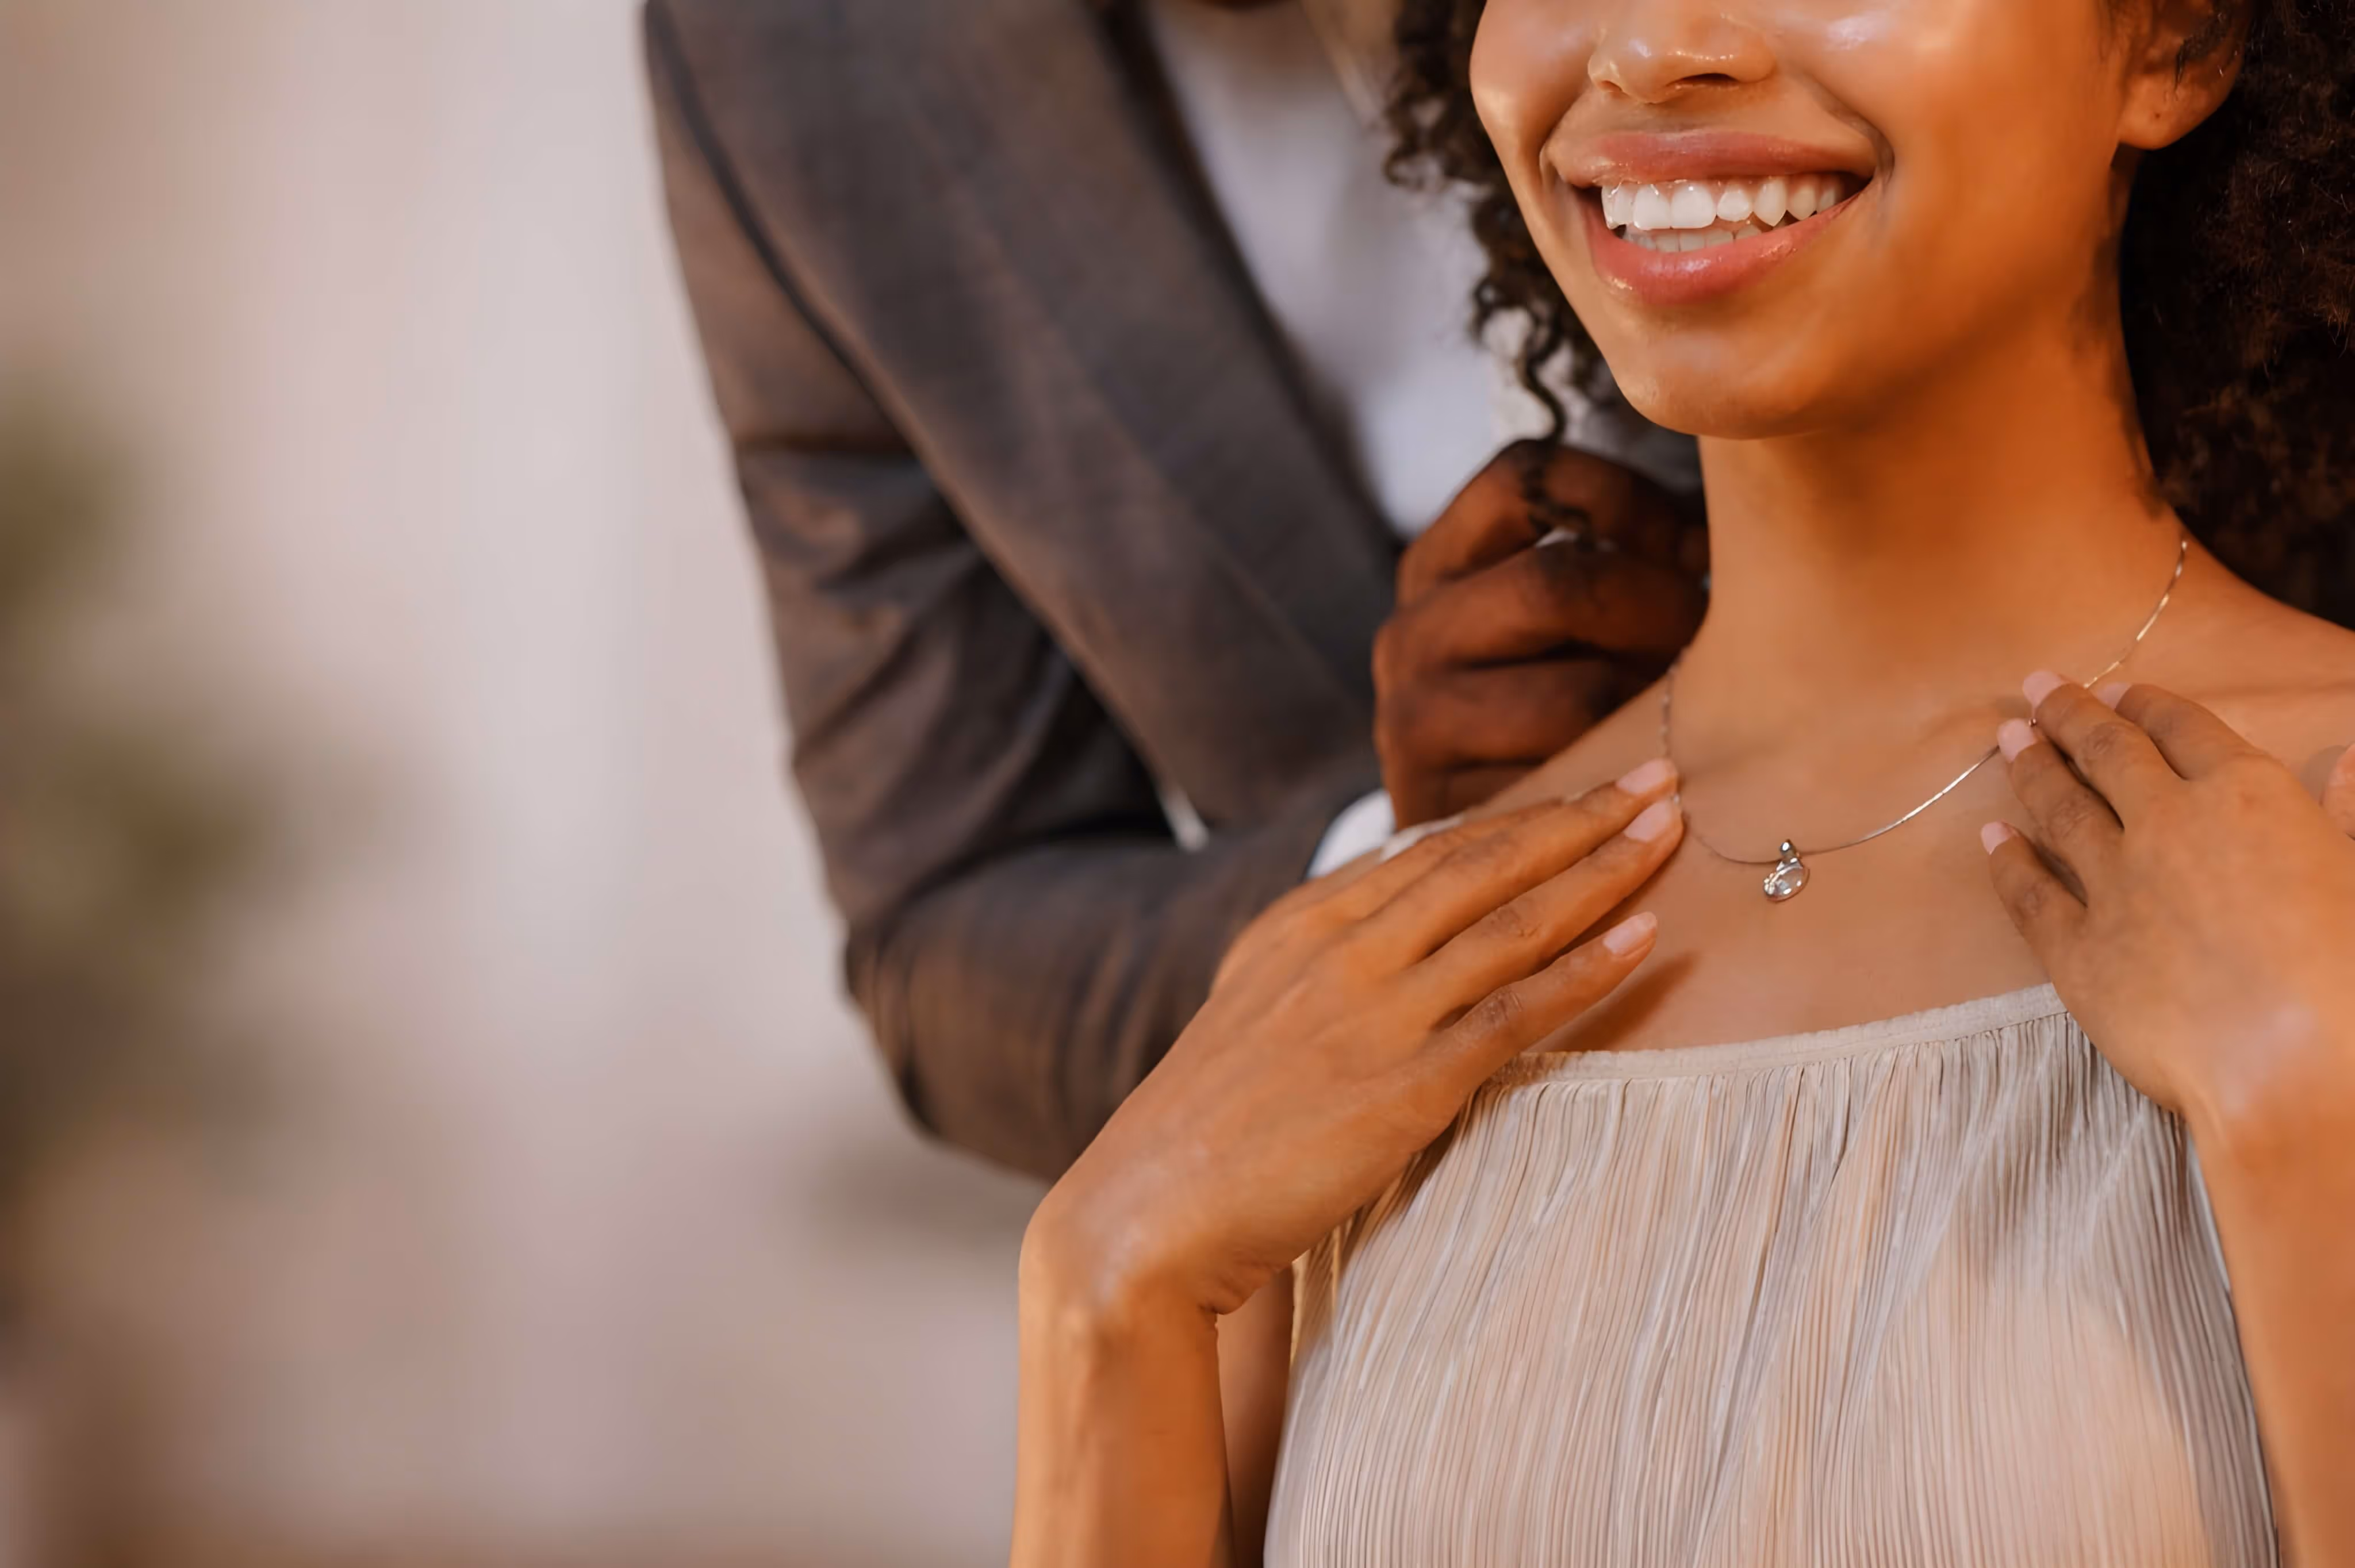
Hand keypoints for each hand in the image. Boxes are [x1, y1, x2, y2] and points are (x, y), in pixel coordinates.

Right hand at [1029, 761, 1684, 1319]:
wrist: (1152, 1210)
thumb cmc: (1210, 1122)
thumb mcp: (1256, 1005)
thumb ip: (1327, 954)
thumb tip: (1397, 907)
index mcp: (1303, 922)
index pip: (1436, 848)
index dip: (1525, 813)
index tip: (1594, 786)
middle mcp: (1343, 949)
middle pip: (1486, 862)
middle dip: (1581, 815)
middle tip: (1660, 774)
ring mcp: (1376, 1013)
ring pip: (1513, 921)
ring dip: (1603, 869)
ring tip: (1670, 827)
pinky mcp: (1406, 1085)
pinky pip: (1517, 1012)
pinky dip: (1587, 968)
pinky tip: (1645, 933)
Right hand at [1374, 441, 1706, 827]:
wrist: (1460, 861)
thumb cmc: (1537, 715)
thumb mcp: (1546, 623)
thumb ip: (1607, 560)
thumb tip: (1735, 521)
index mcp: (1435, 564)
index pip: (1524, 478)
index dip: (1630, 498)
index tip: (1698, 545)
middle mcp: (1411, 632)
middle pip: (1562, 583)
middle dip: (1664, 608)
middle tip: (1713, 641)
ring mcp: (1417, 720)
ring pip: (1579, 694)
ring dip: (1657, 704)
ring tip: (1683, 713)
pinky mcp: (1446, 805)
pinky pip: (1573, 784)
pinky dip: (1630, 779)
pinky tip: (1648, 777)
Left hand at [1981, 673, 2354, 1135]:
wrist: (2297, 1068)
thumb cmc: (2352, 973)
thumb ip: (2348, 816)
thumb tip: (2349, 758)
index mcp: (2247, 797)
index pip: (2184, 729)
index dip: (2146, 705)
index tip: (2116, 688)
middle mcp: (2170, 826)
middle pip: (2109, 754)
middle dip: (2070, 715)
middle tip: (2036, 688)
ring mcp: (2116, 887)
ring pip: (2060, 809)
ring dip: (2031, 768)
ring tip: (2007, 738)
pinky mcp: (2077, 952)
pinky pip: (2030, 895)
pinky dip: (2006, 860)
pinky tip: (1991, 838)